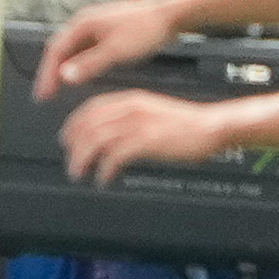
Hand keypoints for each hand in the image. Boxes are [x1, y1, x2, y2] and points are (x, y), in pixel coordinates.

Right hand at [34, 0, 189, 95]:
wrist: (169, 15)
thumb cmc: (145, 30)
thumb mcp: (116, 51)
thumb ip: (89, 64)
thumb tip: (64, 77)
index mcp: (82, 24)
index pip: (55, 51)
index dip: (46, 75)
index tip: (42, 95)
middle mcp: (84, 23)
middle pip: (59, 49)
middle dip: (50, 72)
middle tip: (45, 95)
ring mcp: (95, 26)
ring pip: (71, 50)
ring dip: (63, 69)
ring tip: (58, 88)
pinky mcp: (106, 31)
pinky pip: (84, 49)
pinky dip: (77, 64)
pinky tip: (81, 75)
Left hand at [61, 88, 237, 177]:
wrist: (211, 126)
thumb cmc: (186, 124)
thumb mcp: (153, 112)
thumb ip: (130, 119)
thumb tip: (110, 135)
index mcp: (131, 100)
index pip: (91, 108)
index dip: (74, 125)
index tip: (67, 139)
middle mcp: (131, 109)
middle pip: (89, 125)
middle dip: (73, 145)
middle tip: (71, 162)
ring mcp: (138, 125)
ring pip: (96, 140)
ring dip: (83, 159)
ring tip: (80, 173)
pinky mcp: (147, 142)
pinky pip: (115, 156)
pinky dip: (104, 169)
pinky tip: (104, 178)